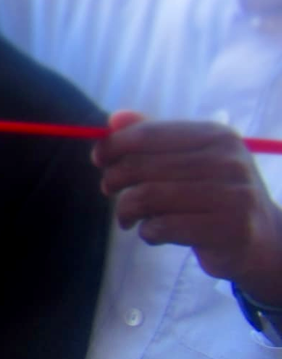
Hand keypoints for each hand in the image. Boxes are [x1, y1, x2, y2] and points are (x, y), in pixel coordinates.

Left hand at [95, 111, 281, 300]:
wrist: (259, 240)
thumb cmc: (212, 195)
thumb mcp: (189, 159)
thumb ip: (152, 138)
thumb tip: (114, 119)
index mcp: (216, 136)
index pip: (148, 135)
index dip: (114, 146)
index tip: (98, 159)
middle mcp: (228, 161)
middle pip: (142, 167)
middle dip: (114, 180)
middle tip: (109, 191)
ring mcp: (233, 196)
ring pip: (147, 197)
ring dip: (126, 210)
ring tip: (127, 218)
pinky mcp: (229, 229)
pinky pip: (162, 227)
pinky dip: (147, 232)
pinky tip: (152, 233)